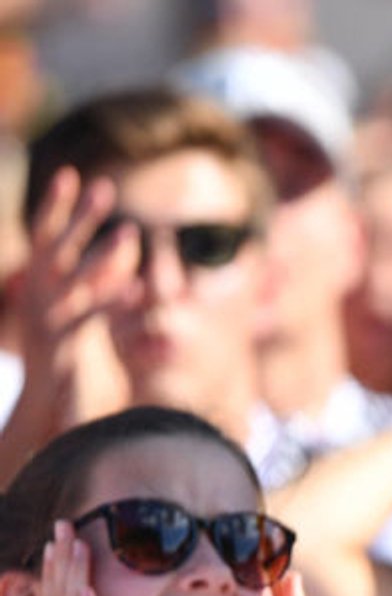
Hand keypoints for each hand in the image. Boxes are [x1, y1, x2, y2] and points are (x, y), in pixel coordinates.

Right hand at [17, 167, 135, 427]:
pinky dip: (110, 301)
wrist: (45, 408)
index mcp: (39, 285)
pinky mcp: (64, 344)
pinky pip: (90, 316)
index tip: (71, 173)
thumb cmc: (69, 362)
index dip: (56, 204)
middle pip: (59, 244)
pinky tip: (134, 288)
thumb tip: (127, 264)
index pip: (46, 234)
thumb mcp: (84, 317)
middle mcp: (40, 296)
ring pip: (78, 278)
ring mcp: (49, 318)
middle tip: (104, 183)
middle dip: (80, 213)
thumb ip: (102, 289)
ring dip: (104, 256)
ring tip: (131, 232)